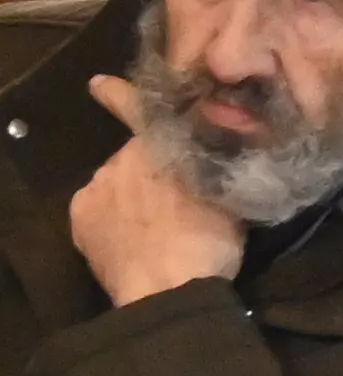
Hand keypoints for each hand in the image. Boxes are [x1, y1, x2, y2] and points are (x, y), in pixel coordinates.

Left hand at [69, 87, 242, 304]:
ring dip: (130, 193)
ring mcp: (96, 187)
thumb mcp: (230, 193)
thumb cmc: (208, 240)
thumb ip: (220, 163)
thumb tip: (223, 148)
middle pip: (136, 155)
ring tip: (151, 223)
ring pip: (115, 182)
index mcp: (163, 145)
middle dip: (150, 168)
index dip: (122, 96)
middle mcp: (122, 158)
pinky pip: (97, 206)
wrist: (166, 291)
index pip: (142, 109)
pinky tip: (129, 235)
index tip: (99, 85)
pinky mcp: (79, 215)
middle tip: (173, 196)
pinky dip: (110, 214)